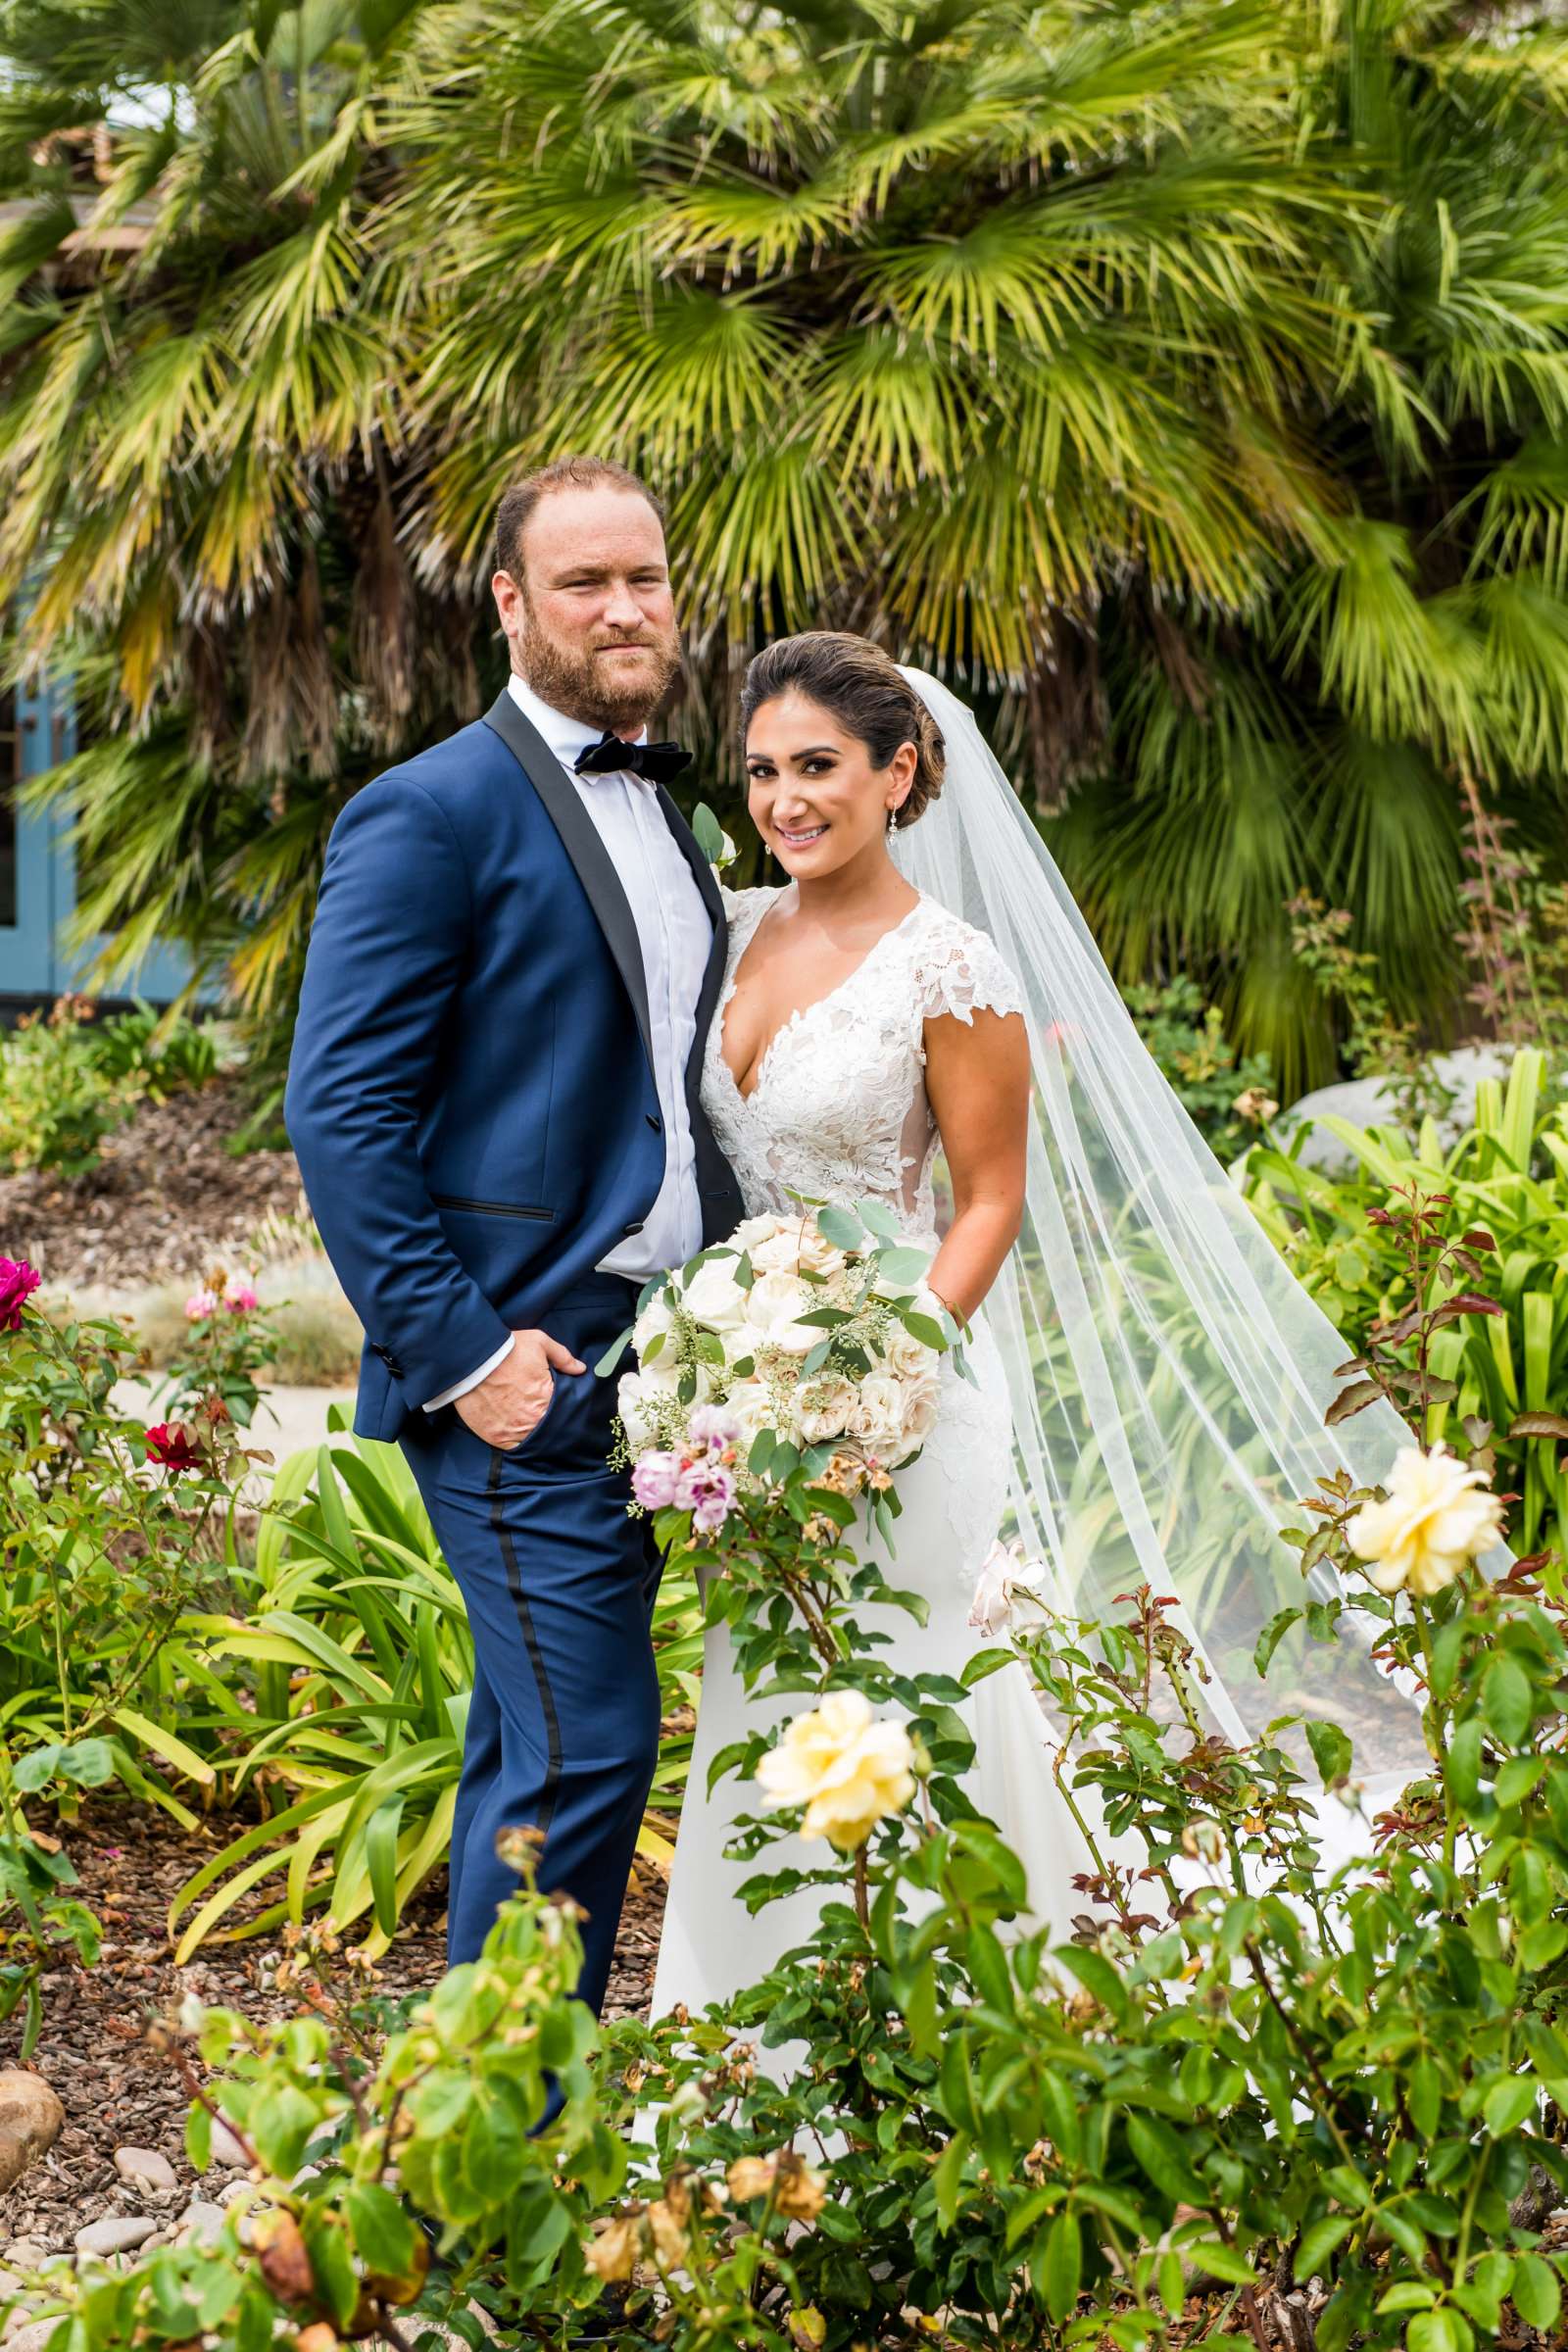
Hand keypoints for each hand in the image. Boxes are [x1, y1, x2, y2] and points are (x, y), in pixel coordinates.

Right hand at [455, 1328, 586, 1450]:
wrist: (472, 1359)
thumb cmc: (506, 1350)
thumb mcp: (539, 1342)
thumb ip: (563, 1357)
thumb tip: (580, 1369)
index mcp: (548, 1398)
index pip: (564, 1410)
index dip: (561, 1406)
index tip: (554, 1402)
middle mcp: (533, 1419)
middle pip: (549, 1427)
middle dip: (548, 1421)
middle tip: (538, 1411)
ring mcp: (514, 1430)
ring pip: (532, 1440)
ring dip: (533, 1433)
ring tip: (527, 1421)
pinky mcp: (495, 1437)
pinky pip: (512, 1447)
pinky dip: (515, 1442)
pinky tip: (515, 1431)